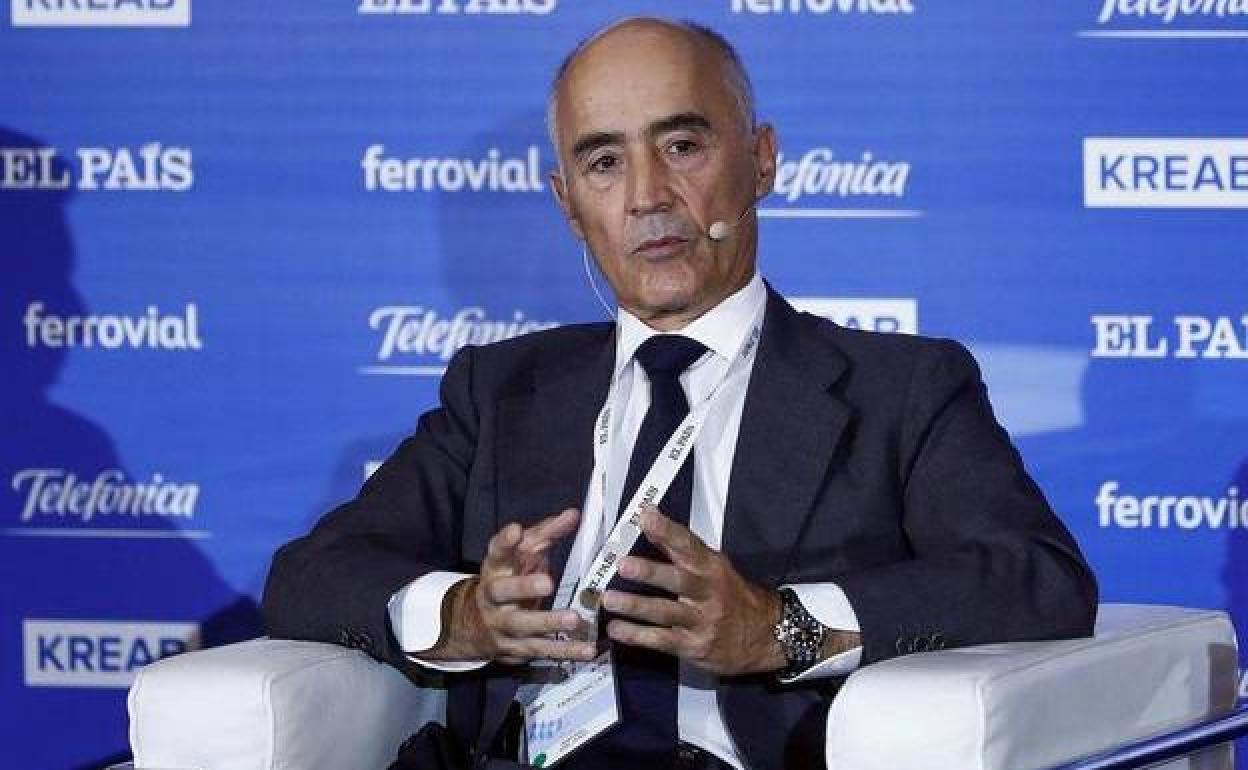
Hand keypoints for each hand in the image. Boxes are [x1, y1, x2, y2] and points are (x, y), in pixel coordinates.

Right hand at [428, 508, 595, 664]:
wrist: (473, 626)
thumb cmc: (509, 579)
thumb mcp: (522, 553)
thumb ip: (548, 533)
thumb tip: (574, 514)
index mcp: (495, 570)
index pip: (496, 553)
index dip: (504, 542)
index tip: (516, 530)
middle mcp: (493, 598)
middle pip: (503, 592)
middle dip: (523, 587)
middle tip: (547, 582)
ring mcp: (502, 626)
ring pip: (523, 625)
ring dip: (549, 623)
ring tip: (574, 619)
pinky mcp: (516, 649)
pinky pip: (542, 650)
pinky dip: (566, 652)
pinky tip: (587, 650)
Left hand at [602, 506, 785, 676]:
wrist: (765, 636)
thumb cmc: (730, 596)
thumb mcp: (712, 568)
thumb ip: (678, 549)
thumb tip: (648, 519)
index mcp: (711, 567)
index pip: (688, 545)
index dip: (667, 531)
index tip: (646, 517)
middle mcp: (708, 592)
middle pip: (678, 580)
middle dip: (650, 572)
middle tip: (623, 565)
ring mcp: (702, 621)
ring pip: (666, 612)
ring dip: (636, 606)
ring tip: (609, 600)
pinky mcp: (694, 646)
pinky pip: (662, 640)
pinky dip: (637, 635)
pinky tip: (616, 629)